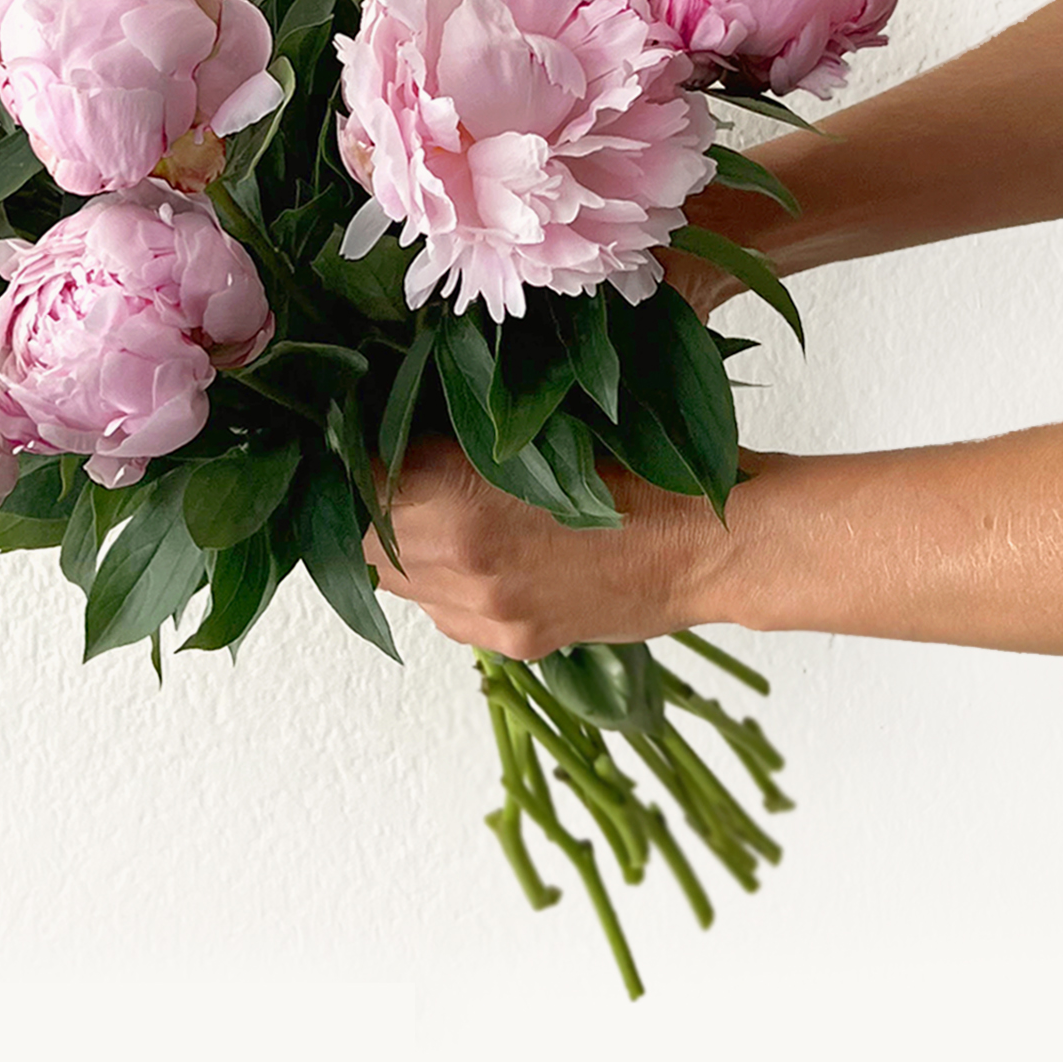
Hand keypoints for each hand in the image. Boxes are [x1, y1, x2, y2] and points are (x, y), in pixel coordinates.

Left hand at [360, 434, 730, 659]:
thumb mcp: (536, 422)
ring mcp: (483, 611)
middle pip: (366, 540)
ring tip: (443, 511)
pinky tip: (485, 552)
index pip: (356, 481)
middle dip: (372, 507)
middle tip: (395, 472)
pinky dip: (448, 584)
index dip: (350, 459)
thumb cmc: (637, 461)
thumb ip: (459, 428)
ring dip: (406, 548)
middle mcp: (458, 562)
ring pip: (401, 583)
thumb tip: (399, 419)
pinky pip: (445, 613)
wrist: (711, 541)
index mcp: (454, 494)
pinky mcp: (510, 642)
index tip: (355, 437)